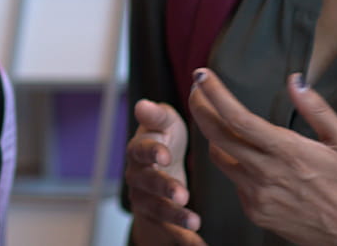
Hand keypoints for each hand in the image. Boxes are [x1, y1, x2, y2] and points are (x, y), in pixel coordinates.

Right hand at [124, 99, 205, 244]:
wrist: (159, 167)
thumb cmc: (164, 140)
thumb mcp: (164, 122)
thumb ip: (156, 115)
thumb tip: (144, 104)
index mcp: (139, 150)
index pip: (141, 149)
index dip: (151, 152)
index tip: (164, 155)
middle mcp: (138, 176)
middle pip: (147, 182)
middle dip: (163, 187)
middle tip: (181, 193)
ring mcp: (145, 199)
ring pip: (156, 209)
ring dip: (174, 216)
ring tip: (194, 221)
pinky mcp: (157, 219)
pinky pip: (169, 232)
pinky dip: (183, 239)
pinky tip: (199, 244)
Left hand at [187, 69, 336, 245]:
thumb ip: (316, 108)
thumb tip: (295, 80)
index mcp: (288, 152)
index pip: (238, 118)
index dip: (215, 95)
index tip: (201, 75)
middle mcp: (267, 174)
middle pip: (215, 135)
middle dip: (200, 108)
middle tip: (198, 90)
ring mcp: (258, 196)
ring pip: (220, 158)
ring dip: (217, 137)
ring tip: (225, 123)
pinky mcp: (255, 212)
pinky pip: (234, 181)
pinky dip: (237, 165)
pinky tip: (254, 161)